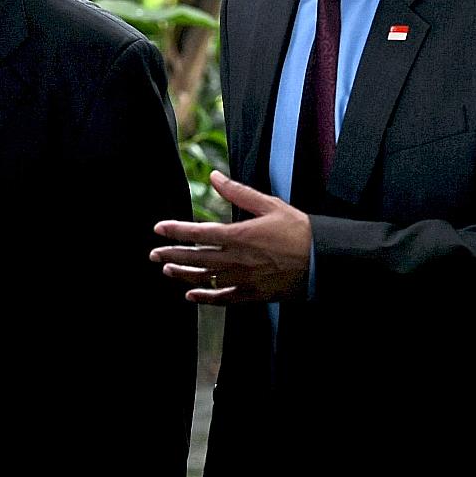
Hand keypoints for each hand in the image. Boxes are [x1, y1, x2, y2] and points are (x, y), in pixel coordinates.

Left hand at [149, 171, 311, 303]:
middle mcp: (237, 260)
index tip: (158, 229)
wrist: (322, 260)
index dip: (175, 231)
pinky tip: (191, 296)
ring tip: (167, 270)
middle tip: (153, 254)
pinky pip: (223, 299)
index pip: (198, 234)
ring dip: (183, 275)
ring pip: (205, 279)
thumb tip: (215, 177)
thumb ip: (238, 193)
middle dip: (171, 255)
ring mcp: (243, 280)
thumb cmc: (298, 230)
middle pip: (195, 258)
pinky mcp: (253, 295)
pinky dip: (205, 298)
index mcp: (239, 235)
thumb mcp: (269, 205)